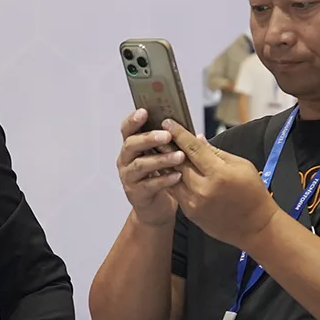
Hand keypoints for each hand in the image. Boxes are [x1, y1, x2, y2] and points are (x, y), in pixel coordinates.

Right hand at [115, 110, 183, 225]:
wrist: (156, 207)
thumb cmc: (162, 176)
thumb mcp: (164, 156)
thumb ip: (172, 144)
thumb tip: (193, 131)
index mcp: (132, 147)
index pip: (127, 129)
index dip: (133, 120)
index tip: (144, 111)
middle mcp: (126, 160)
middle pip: (131, 145)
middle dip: (149, 139)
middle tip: (167, 136)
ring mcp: (129, 177)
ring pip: (140, 165)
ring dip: (160, 159)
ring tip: (179, 156)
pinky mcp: (136, 193)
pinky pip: (149, 185)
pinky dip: (164, 180)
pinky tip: (177, 176)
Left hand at [162, 120, 281, 250]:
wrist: (254, 226)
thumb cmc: (253, 192)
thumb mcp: (241, 166)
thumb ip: (216, 152)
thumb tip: (197, 139)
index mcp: (219, 173)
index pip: (193, 148)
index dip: (179, 134)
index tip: (168, 121)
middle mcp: (203, 188)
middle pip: (178, 162)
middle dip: (166, 145)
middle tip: (155, 132)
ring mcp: (194, 202)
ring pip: (172, 177)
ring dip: (162, 162)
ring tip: (153, 148)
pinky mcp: (189, 212)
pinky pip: (175, 191)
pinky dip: (167, 178)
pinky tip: (162, 168)